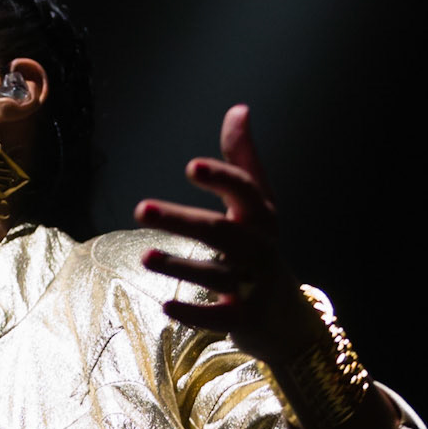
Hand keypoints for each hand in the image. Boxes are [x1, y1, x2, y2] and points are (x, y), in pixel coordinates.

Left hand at [133, 103, 308, 362]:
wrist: (287, 316)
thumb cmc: (261, 247)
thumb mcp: (257, 205)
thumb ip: (242, 159)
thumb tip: (239, 108)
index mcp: (260, 217)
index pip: (244, 191)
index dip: (221, 178)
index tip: (190, 167)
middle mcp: (259, 249)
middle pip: (221, 232)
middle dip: (182, 220)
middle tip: (140, 209)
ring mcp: (253, 286)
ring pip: (216, 275)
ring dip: (180, 266)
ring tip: (145, 257)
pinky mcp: (243, 320)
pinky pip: (218, 317)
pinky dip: (194, 313)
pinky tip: (165, 305)